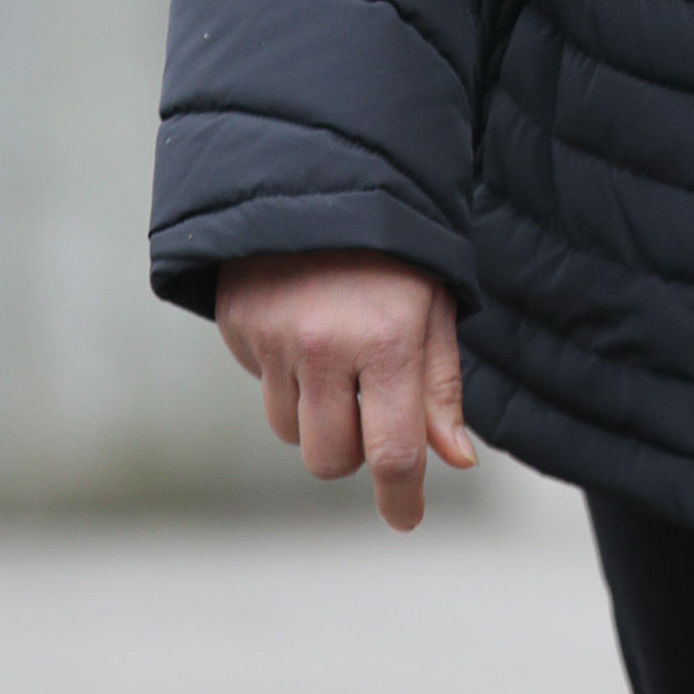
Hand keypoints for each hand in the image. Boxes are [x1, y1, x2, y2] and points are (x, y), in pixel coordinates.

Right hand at [215, 253, 474, 530]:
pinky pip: (260, 384)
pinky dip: (284, 375)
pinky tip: (303, 327)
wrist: (320, 173)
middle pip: (330, 458)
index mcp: (388, 340)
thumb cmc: (396, 247)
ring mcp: (274, 338)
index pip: (394, 451)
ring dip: (314, 416)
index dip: (401, 498)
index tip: (406, 519)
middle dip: (352, 452)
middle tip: (371, 409)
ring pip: (289, 430)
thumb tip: (455, 459)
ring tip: (336, 358)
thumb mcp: (434, 305)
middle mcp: (326, 346)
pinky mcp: (238, 327)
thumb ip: (440, 385)